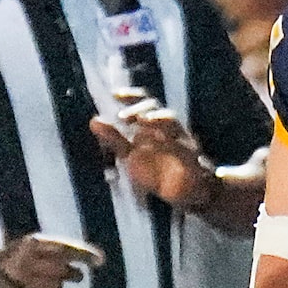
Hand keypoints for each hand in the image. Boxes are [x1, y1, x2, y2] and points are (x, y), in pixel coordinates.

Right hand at [0, 233, 101, 287]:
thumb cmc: (4, 259)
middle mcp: (28, 265)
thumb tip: (81, 255)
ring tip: (43, 285)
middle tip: (76, 276)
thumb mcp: (22, 245)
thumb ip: (47, 249)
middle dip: (72, 274)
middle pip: (61, 272)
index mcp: (28, 247)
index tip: (100, 260)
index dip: (82, 255)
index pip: (62, 250)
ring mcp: (25, 286)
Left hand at [90, 90, 213, 209]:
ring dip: (159, 117)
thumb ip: (114, 139)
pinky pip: (184, 148)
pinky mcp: (193, 160)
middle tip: (123, 116)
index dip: (130, 96)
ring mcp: (182, 141)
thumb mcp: (130, 155)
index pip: (142, 103)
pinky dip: (175, 143)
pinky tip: (167, 146)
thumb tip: (94, 120)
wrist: (183, 192)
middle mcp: (168, 128)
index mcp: (153, 125)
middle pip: (156, 108)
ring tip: (144, 120)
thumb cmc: (157, 170)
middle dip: (140, 107)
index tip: (114, 94)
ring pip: (172, 121)